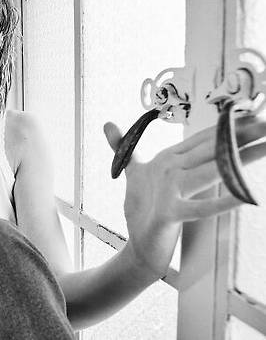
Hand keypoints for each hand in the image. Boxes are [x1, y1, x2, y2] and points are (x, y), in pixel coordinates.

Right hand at [103, 115, 265, 278]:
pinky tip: (245, 196)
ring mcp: (168, 191)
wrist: (139, 244)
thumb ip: (124, 147)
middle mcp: (168, 169)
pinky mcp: (169, 214)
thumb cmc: (143, 207)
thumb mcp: (135, 172)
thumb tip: (106, 124)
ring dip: (240, 160)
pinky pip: (200, 208)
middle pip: (211, 149)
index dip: (229, 124)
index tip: (255, 111)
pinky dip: (222, 203)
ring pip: (209, 171)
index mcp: (167, 158)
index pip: (203, 137)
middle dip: (242, 135)